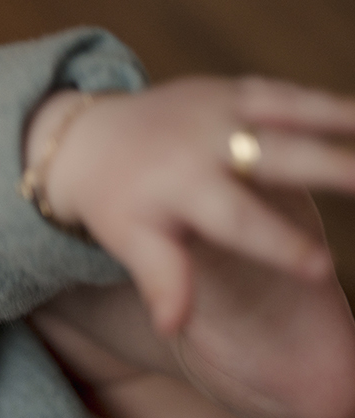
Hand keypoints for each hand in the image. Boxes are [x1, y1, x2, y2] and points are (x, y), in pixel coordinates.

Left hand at [29, 78, 354, 417]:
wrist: (89, 139)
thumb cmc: (119, 205)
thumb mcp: (131, 242)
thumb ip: (161, 280)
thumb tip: (172, 328)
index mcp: (178, 189)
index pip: (237, 222)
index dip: (280, 245)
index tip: (323, 271)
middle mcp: (201, 146)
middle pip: (275, 157)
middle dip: (329, 170)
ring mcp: (218, 111)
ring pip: (289, 115)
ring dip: (339, 123)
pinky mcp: (229, 89)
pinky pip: (284, 93)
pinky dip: (325, 104)